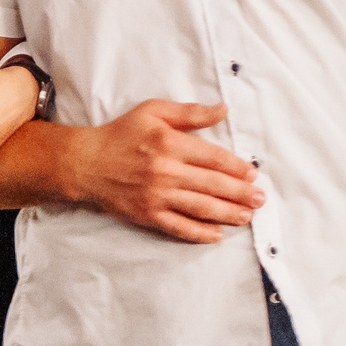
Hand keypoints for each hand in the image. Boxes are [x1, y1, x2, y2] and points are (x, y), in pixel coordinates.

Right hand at [64, 101, 262, 243]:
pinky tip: (217, 235)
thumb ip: (190, 112)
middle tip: (260, 199)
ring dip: (228, 214)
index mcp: (170, 143)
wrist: (85, 163)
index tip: (252, 173)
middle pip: (213, 185)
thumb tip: (223, 110)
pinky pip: (179, 227)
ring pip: (201, 207)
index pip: (214, 157)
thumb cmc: (120, 135)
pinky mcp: (147, 214)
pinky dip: (200, 233)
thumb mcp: (153, 111)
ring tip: (247, 216)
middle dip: (241, 193)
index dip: (237, 167)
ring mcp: (156, 196)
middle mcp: (165, 171)